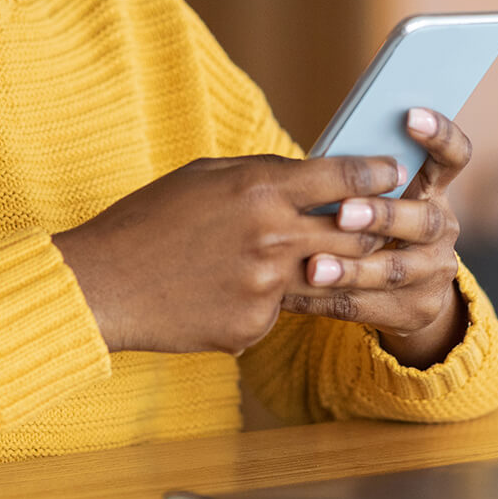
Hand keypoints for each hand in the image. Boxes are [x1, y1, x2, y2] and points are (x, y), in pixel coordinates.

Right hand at [51, 154, 403, 354]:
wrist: (104, 284)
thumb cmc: (148, 220)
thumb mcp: (204, 176)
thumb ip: (261, 174)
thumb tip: (309, 174)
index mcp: (258, 189)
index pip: (342, 176)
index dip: (377, 172)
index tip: (393, 171)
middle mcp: (271, 238)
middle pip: (355, 234)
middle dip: (370, 227)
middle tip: (376, 223)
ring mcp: (264, 288)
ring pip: (324, 277)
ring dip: (326, 267)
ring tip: (304, 256)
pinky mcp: (252, 327)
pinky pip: (278, 311)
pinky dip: (266, 301)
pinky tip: (228, 292)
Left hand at [281, 107, 472, 366]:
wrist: (406, 294)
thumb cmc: (376, 224)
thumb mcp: (381, 195)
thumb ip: (363, 179)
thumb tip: (322, 155)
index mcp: (434, 191)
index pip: (453, 157)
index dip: (439, 134)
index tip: (410, 115)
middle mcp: (441, 230)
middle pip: (424, 220)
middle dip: (383, 215)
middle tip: (344, 212)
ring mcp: (431, 273)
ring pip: (394, 270)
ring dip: (351, 268)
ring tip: (313, 267)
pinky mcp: (411, 310)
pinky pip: (363, 305)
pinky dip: (323, 298)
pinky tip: (290, 292)